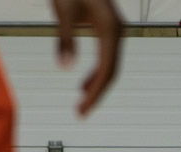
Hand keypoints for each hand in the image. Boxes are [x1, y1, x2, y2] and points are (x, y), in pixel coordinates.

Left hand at [51, 0, 124, 115]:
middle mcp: (118, 31)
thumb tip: (65, 68)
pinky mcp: (109, 28)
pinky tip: (82, 82)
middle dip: (96, 94)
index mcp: (111, 30)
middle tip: (80, 113)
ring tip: (80, 102)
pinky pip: (107, 56)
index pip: (107, 70)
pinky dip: (97, 72)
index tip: (82, 109)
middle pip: (112, 72)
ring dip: (97, 85)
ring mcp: (115, 30)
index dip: (96, 93)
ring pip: (111, 66)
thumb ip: (65, 39)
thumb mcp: (62, 10)